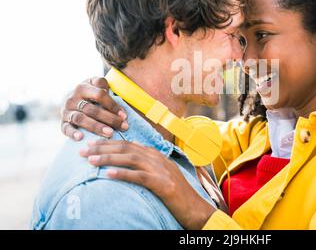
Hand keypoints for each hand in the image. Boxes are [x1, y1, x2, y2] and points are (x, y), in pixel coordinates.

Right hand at [61, 77, 128, 140]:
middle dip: (109, 118)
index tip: (124, 116)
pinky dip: (73, 133)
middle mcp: (72, 98)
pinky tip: (81, 137)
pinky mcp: (62, 122)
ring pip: (81, 119)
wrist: (69, 99)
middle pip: (92, 109)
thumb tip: (119, 108)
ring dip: (96, 127)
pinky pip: (66, 128)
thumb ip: (107, 91)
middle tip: (123, 126)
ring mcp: (66, 111)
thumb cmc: (90, 93)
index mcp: (83, 87)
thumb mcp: (97, 86)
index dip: (113, 105)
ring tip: (110, 133)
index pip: (99, 95)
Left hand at [80, 140, 215, 229]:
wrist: (195, 208)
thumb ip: (148, 163)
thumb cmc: (177, 194)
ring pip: (130, 159)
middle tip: (83, 150)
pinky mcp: (162, 184)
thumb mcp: (162, 173)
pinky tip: (108, 174)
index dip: (108, 143)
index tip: (91, 144)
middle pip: (126, 148)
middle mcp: (157, 159)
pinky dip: (123, 173)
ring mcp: (161, 170)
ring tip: (90, 159)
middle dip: (103, 147)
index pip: (128, 144)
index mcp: (156, 155)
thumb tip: (131, 153)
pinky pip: (139, 176)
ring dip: (108, 158)